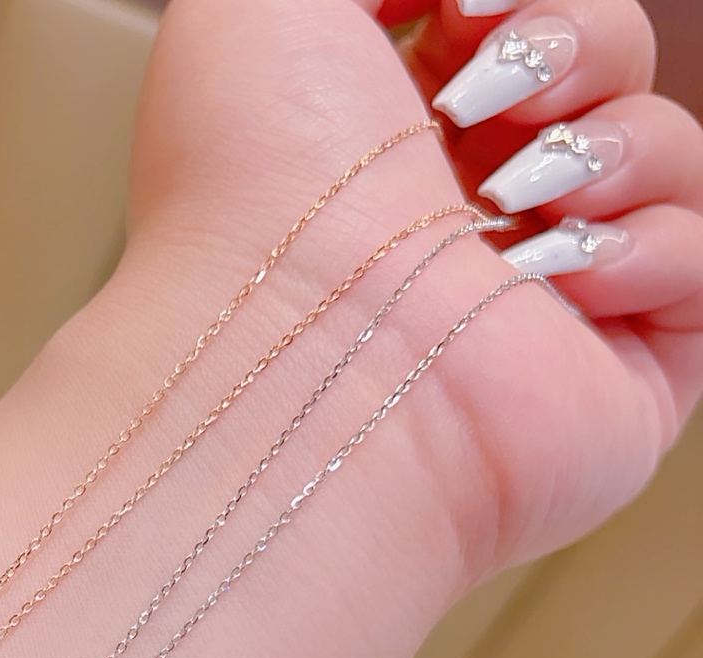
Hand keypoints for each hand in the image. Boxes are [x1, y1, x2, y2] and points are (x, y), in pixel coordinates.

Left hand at [124, 0, 702, 585]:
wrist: (283, 349)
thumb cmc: (242, 196)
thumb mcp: (258, 5)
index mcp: (388, 141)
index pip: (512, 31)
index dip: (516, 1)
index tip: (463, 7)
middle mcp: (462, 220)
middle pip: (604, 72)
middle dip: (574, 43)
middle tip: (479, 99)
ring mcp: (537, 299)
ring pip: (656, 157)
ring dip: (608, 143)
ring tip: (512, 193)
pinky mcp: (607, 376)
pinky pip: (693, 270)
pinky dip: (643, 245)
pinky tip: (551, 273)